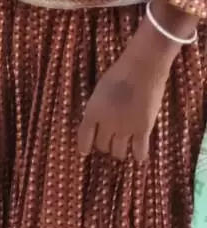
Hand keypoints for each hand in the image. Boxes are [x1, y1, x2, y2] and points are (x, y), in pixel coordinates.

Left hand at [77, 11, 187, 162]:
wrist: (140, 70)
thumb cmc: (119, 74)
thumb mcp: (100, 91)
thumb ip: (99, 107)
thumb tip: (100, 119)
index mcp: (91, 112)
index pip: (84, 137)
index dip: (84, 147)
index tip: (84, 153)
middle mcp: (106, 123)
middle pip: (102, 146)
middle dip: (104, 146)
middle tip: (109, 144)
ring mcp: (125, 128)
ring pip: (119, 152)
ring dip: (119, 152)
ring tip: (122, 150)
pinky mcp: (143, 130)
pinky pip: (140, 151)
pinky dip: (138, 156)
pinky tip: (138, 156)